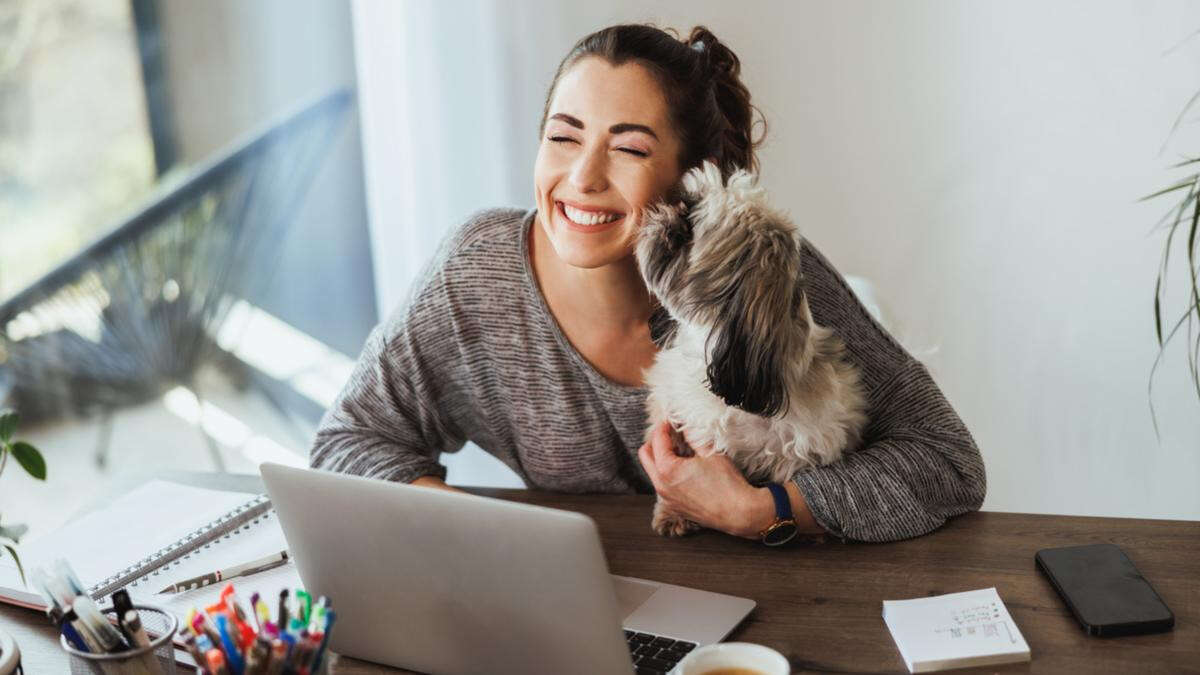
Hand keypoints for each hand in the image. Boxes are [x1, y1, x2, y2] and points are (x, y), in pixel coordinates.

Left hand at [637, 420, 763, 537]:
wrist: (738, 512)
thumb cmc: (727, 484)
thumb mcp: (710, 453)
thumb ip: (694, 436)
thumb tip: (686, 425)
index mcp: (667, 470)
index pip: (657, 440)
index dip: (663, 426)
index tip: (671, 420)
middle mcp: (661, 485)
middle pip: (645, 456)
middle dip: (655, 441)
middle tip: (669, 433)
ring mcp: (667, 498)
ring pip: (653, 471)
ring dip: (660, 457)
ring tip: (679, 449)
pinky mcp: (675, 506)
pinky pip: (663, 485)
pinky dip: (667, 472)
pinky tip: (684, 467)